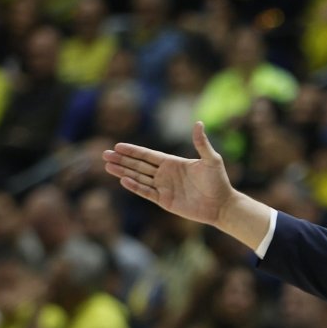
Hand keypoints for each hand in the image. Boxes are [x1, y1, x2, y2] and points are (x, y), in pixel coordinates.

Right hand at [104, 122, 234, 227]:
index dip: (133, 151)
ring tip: (107, 166)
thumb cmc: (218, 181)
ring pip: (138, 178)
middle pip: (139, 165)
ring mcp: (164, 188)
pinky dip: (135, 186)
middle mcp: (165, 174)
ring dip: (123, 172)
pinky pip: (146, 192)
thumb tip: (198, 122)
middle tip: (104, 154)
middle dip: (122, 160)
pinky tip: (123, 180)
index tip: (117, 146)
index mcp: (173, 162)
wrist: (222, 205)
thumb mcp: (211, 159)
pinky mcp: (165, 201)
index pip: (148, 155)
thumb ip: (201, 143)